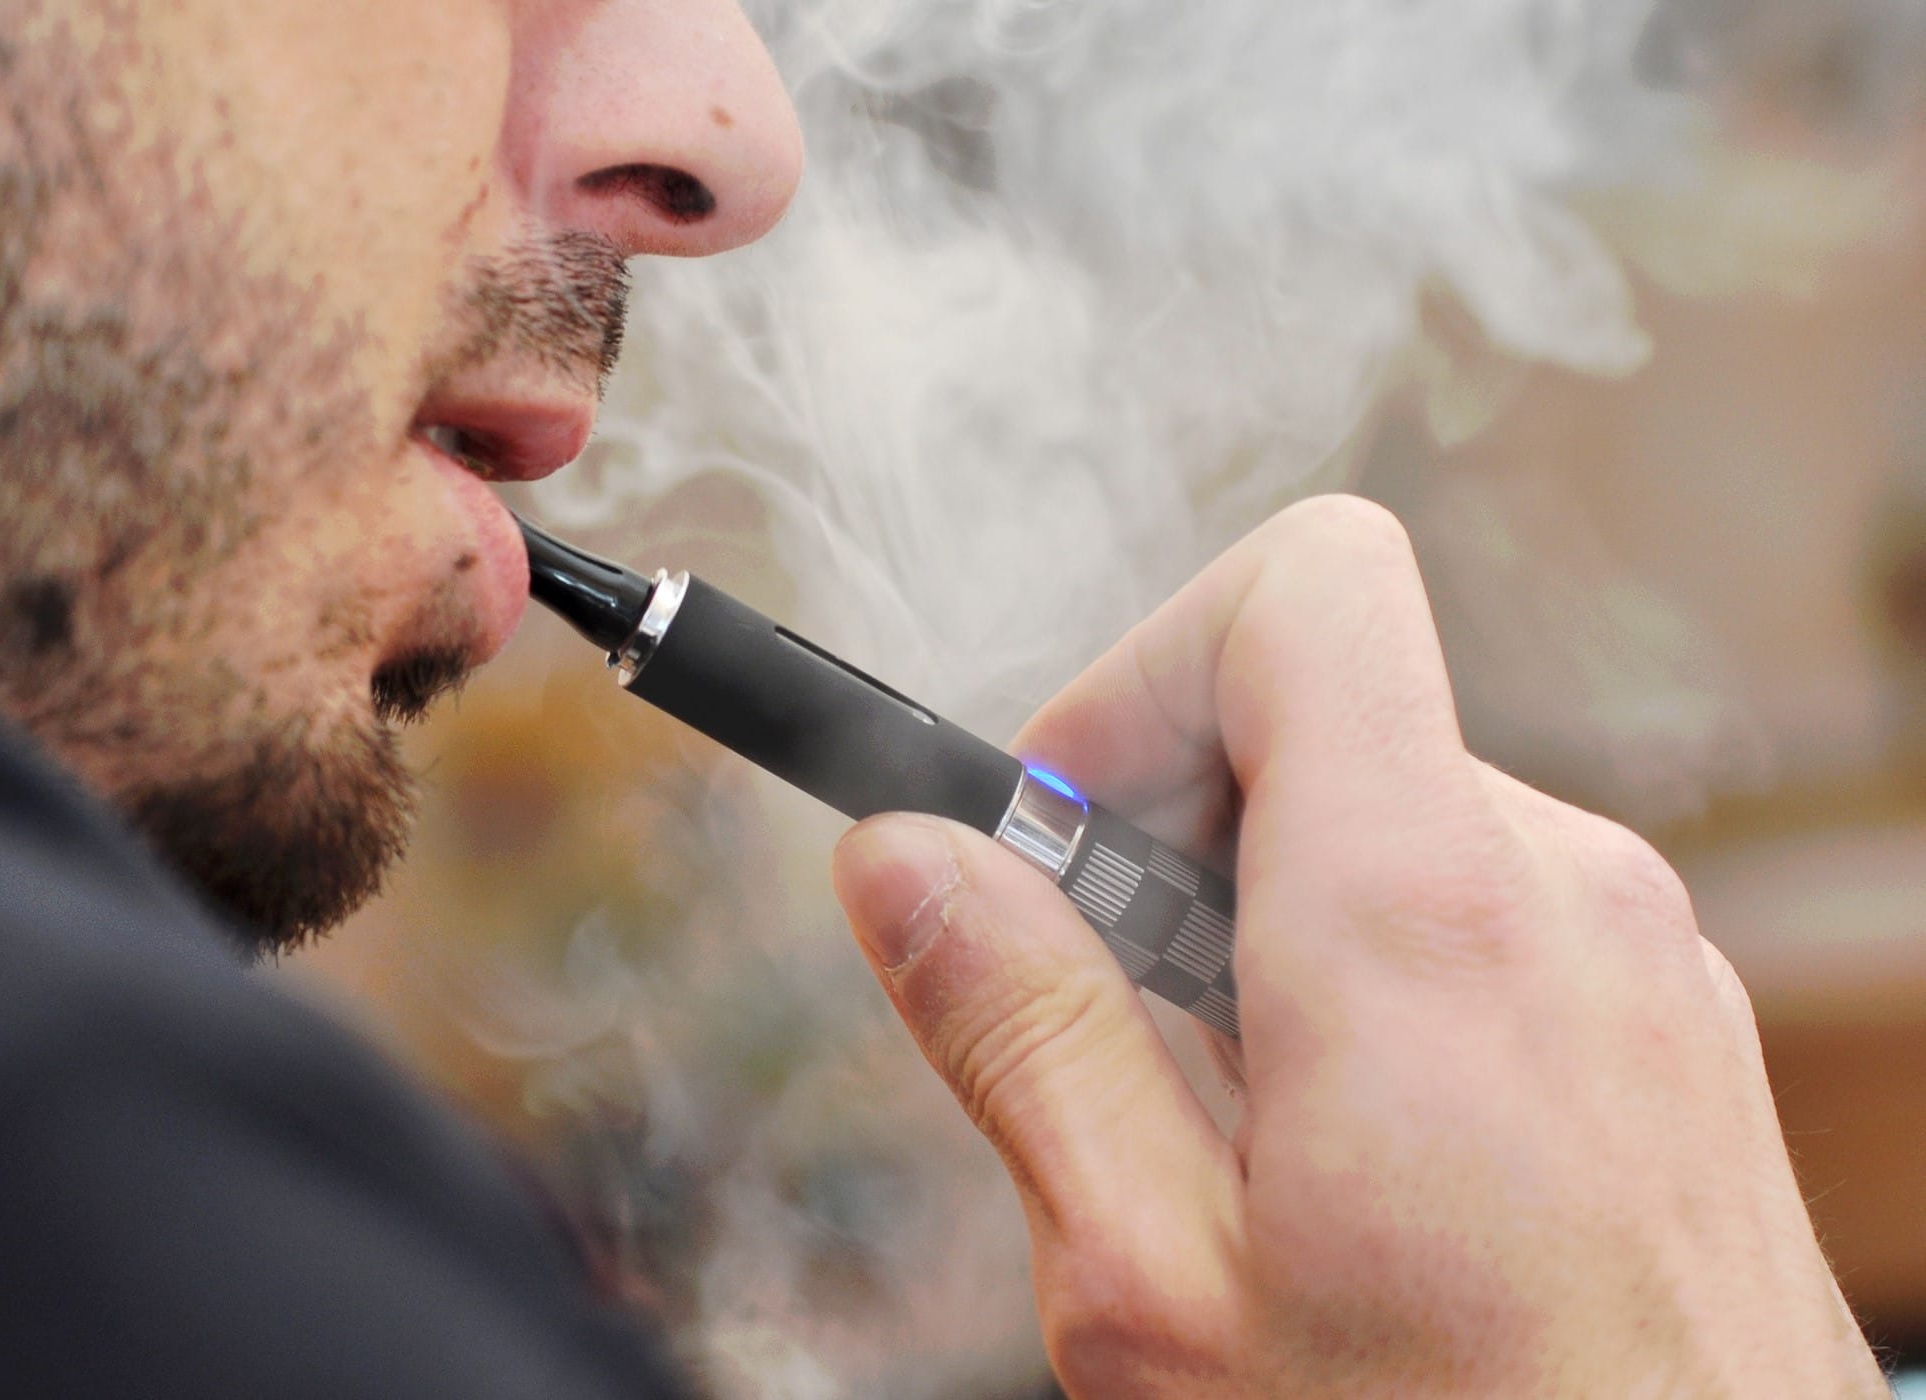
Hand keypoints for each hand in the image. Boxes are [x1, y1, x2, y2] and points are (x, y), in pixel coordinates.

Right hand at [831, 496, 1884, 1397]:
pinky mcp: (1665, 1013)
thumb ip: (1025, 1036)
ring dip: (1264, 923)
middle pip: (1317, 714)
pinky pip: (1481, 904)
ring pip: (1387, 819)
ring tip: (1242, 1132)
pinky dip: (1374, 972)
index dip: (1144, 676)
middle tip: (1117, 1031)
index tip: (1067, 842)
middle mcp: (1562, 888)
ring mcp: (1637, 948)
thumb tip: (899, 858)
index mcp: (1420, 918)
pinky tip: (1355, 1155)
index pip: (1302, 588)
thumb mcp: (1160, 1286)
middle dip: (1172, 835)